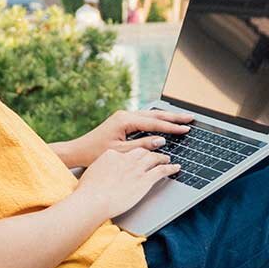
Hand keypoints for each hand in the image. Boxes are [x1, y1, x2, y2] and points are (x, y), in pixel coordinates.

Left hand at [55, 109, 193, 168]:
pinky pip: (144, 118)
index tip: (186, 129)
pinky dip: (156, 120)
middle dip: (173, 117)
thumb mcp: (121, 152)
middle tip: (190, 118)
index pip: (154, 123)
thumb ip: (142, 145)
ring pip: (150, 115)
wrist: (78, 151)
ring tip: (181, 118)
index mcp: (125, 120)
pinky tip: (164, 121)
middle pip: (154, 115)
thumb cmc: (95, 152)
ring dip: (166, 117)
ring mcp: (123, 117)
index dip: (171, 127)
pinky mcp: (122, 121)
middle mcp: (125, 115)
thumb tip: (161, 140)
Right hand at [74, 148, 180, 216]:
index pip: (126, 150)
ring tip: (167, 158)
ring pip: (154, 157)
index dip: (133, 153)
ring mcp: (136, 168)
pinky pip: (162, 170)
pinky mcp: (144, 180)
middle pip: (142, 151)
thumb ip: (101, 169)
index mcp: (111, 154)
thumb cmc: (88, 192)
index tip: (136, 155)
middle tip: (155, 151)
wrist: (92, 201)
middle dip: (149, 151)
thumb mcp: (92, 173)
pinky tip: (176, 168)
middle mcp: (125, 158)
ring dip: (162, 157)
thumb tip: (102, 172)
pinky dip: (171, 168)